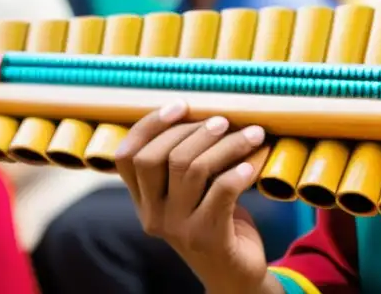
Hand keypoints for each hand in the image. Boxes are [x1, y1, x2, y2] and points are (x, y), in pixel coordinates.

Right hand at [114, 101, 271, 293]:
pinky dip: (239, 172)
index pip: (127, 157)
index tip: (181, 105)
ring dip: (227, 145)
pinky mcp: (208, 238)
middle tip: (224, 121)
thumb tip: (210, 112)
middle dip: (192, 131)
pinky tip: (253, 164)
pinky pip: (221, 193)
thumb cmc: (218, 220)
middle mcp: (153, 216)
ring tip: (253, 134)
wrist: (236, 274)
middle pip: (157, 158)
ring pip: (192, 170)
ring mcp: (178, 229)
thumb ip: (190, 161)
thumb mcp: (195, 192)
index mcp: (144, 201)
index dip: (149, 125)